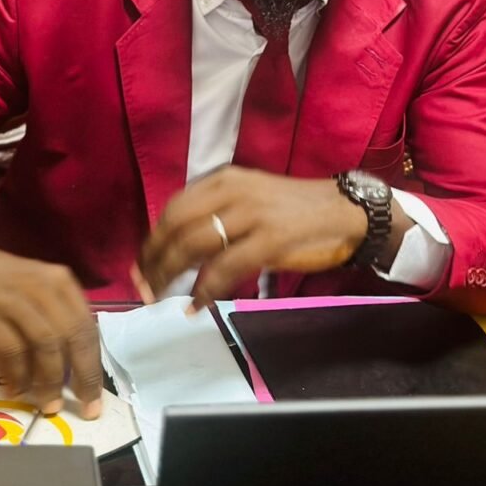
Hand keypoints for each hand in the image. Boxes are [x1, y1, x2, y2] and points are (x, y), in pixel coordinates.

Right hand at [0, 234, 101, 417]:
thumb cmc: (0, 281)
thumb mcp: (38, 287)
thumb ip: (57, 317)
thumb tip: (75, 364)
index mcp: (60, 283)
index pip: (87, 328)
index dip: (94, 366)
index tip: (95, 395)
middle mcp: (43, 289)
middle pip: (73, 338)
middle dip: (81, 377)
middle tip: (83, 407)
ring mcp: (15, 301)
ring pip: (46, 347)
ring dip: (49, 381)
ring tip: (47, 404)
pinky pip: (12, 351)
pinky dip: (17, 374)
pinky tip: (16, 388)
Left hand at [139, 166, 367, 308]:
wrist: (344, 210)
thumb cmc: (293, 211)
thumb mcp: (248, 199)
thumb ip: (216, 214)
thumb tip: (177, 246)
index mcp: (224, 180)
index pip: (174, 208)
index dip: (152, 239)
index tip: (140, 264)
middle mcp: (233, 190)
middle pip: (177, 226)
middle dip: (154, 260)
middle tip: (143, 286)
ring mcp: (251, 213)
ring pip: (194, 245)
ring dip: (170, 275)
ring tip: (160, 297)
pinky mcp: (270, 238)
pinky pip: (224, 267)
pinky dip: (204, 290)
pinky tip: (195, 305)